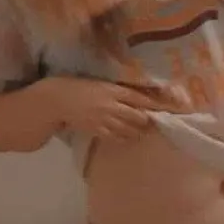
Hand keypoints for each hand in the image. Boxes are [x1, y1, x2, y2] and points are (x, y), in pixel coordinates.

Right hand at [45, 76, 164, 141]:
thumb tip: (138, 97)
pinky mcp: (95, 129)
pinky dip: (123, 138)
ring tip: (144, 132)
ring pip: (128, 128)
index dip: (154, 104)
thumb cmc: (80, 88)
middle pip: (137, 116)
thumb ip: (119, 91)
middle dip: (147, 120)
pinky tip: (127, 138)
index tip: (166, 108)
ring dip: (138, 131)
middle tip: (155, 123)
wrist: (58, 99)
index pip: (139, 98)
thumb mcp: (102, 84)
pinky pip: (115, 137)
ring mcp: (103, 118)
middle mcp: (111, 104)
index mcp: (113, 90)